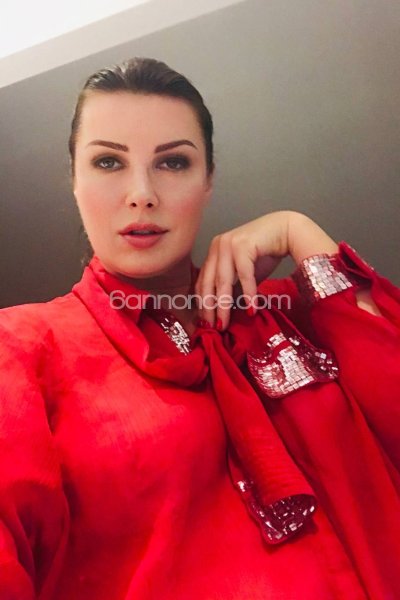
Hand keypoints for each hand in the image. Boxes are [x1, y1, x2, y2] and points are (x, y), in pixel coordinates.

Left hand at [194, 210, 337, 329]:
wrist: (287, 231)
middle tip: (212, 327)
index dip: (203, 304)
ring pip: (222, 281)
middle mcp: (218, 246)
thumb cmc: (266, 252)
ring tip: (225, 323)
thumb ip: (233, 288)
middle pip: (209, 283)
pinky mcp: (243, 244)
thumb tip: (223, 312)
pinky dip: (248, 293)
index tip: (205, 323)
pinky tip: (251, 309)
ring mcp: (229, 244)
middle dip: (210, 308)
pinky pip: (244, 275)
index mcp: (214, 252)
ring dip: (224, 305)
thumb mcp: (244, 273)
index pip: (203, 281)